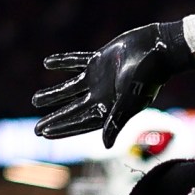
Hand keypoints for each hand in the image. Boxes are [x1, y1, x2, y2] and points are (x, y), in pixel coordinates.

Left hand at [32, 21, 194, 143]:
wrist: (159, 49)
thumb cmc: (148, 77)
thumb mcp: (130, 101)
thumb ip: (117, 121)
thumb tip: (105, 145)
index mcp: (109, 108)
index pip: (81, 123)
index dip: (62, 129)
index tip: (44, 134)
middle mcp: (102, 96)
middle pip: (73, 110)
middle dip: (55, 118)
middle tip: (37, 130)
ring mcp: (99, 78)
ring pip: (70, 89)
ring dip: (54, 94)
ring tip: (35, 100)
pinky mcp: (99, 60)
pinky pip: (76, 62)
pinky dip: (62, 62)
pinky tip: (47, 63)